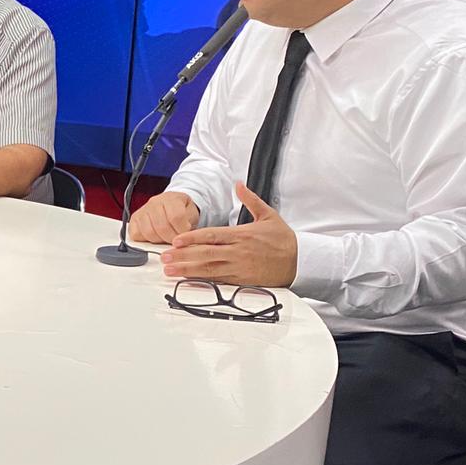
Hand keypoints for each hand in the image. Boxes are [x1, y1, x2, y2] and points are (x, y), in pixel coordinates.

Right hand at [128, 190, 198, 242]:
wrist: (172, 205)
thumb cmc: (182, 211)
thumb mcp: (191, 214)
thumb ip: (188, 223)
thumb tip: (182, 237)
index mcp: (171, 198)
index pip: (176, 217)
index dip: (181, 230)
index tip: (185, 234)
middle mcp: (154, 202)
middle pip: (162, 227)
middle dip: (171, 238)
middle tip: (176, 239)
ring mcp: (142, 211)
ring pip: (149, 233)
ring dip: (159, 240)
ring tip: (165, 238)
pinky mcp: (134, 220)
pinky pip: (136, 234)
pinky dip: (145, 240)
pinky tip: (154, 236)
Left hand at [161, 183, 296, 287]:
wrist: (301, 261)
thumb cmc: (283, 239)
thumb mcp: (268, 214)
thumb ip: (250, 199)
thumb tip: (238, 184)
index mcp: (241, 235)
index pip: (211, 236)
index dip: (192, 239)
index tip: (175, 240)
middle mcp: (237, 251)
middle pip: (205, 253)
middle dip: (182, 256)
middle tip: (164, 257)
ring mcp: (239, 267)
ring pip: (208, 269)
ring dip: (187, 270)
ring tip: (169, 270)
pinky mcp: (242, 280)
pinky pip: (218, 280)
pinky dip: (202, 280)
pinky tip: (188, 280)